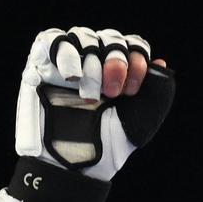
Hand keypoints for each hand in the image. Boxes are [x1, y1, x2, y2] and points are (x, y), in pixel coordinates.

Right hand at [7, 26, 173, 201]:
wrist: (73, 165)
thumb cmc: (106, 146)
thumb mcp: (140, 122)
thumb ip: (157, 92)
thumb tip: (160, 64)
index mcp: (121, 73)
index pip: (133, 45)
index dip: (136, 60)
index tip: (131, 91)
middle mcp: (95, 63)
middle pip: (111, 38)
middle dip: (116, 61)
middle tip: (113, 92)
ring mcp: (69, 62)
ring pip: (84, 36)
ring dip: (93, 63)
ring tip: (90, 96)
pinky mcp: (42, 64)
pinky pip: (54, 40)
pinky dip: (67, 54)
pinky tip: (72, 76)